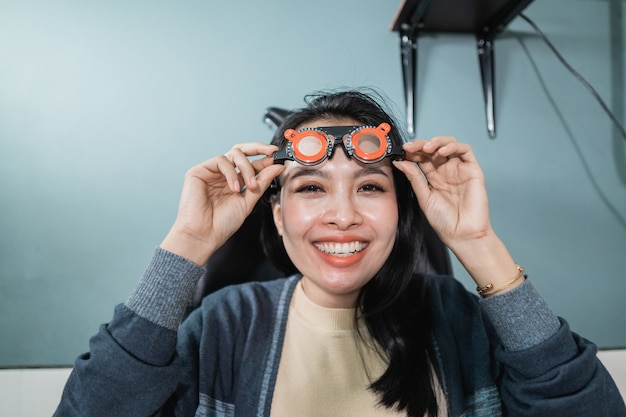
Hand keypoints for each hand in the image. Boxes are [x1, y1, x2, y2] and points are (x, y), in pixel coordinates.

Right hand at [161, 142, 284, 265]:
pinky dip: (231, 172)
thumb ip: (262, 183)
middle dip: (258, 148)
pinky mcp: (199, 171)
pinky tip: (234, 188)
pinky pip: (220, 161)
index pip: (251, 163)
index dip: (265, 159)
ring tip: (250, 186)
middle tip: (271, 153)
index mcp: (235, 181)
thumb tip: (277, 167)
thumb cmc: (222, 223)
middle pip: (241, 151)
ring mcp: (211, 171)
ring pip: (234, 154)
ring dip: (247, 168)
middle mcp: (223, 174)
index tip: (279, 158)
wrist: (204, 235)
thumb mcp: (248, 201)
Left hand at [392, 136, 490, 250]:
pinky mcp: (473, 170)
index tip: (402, 151)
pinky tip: (442, 151)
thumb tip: (400, 162)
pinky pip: (465, 151)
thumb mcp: (424, 197)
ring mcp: (459, 170)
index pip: (422, 158)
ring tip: (426, 148)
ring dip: (436, 142)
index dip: (412, 152)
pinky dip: (453, 146)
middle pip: (434, 149)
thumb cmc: (445, 222)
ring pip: (449, 145)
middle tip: (410, 147)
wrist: (461, 235)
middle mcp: (446, 172)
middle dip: (421, 145)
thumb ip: (414, 178)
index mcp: (433, 178)